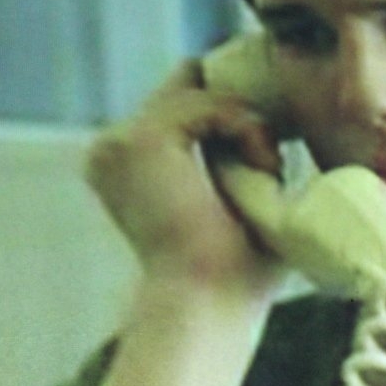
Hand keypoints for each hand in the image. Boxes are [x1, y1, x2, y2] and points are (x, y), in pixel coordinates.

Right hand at [85, 60, 282, 289]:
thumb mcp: (236, 197)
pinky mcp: (143, 139)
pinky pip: (213, 105)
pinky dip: (249, 131)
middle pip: (189, 85)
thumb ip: (236, 152)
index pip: (179, 102)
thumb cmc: (235, 268)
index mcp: (126, 166)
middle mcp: (114, 150)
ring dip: (250, 128)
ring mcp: (122, 141)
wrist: (211, 300)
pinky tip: (263, 172)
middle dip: (240, 110)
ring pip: (205, 94)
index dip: (228, 108)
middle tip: (271, 158)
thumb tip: (270, 118)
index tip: (270, 137)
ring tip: (268, 176)